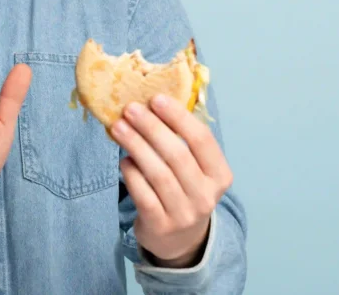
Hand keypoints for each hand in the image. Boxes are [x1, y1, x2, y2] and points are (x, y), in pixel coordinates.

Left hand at [111, 94, 233, 266]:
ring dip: (136, 146)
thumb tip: (153, 101)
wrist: (180, 240)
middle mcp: (206, 196)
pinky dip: (131, 173)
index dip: (179, 117)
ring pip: (158, 173)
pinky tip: (123, 160)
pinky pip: (143, 194)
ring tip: (119, 127)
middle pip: (177, 155)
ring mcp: (184, 214)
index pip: (202, 140)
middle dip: (152, 128)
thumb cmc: (185, 190)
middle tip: (130, 108)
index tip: (156, 98)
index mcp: (220, 175)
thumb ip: (183, 141)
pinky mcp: (160, 225)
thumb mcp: (196, 170)